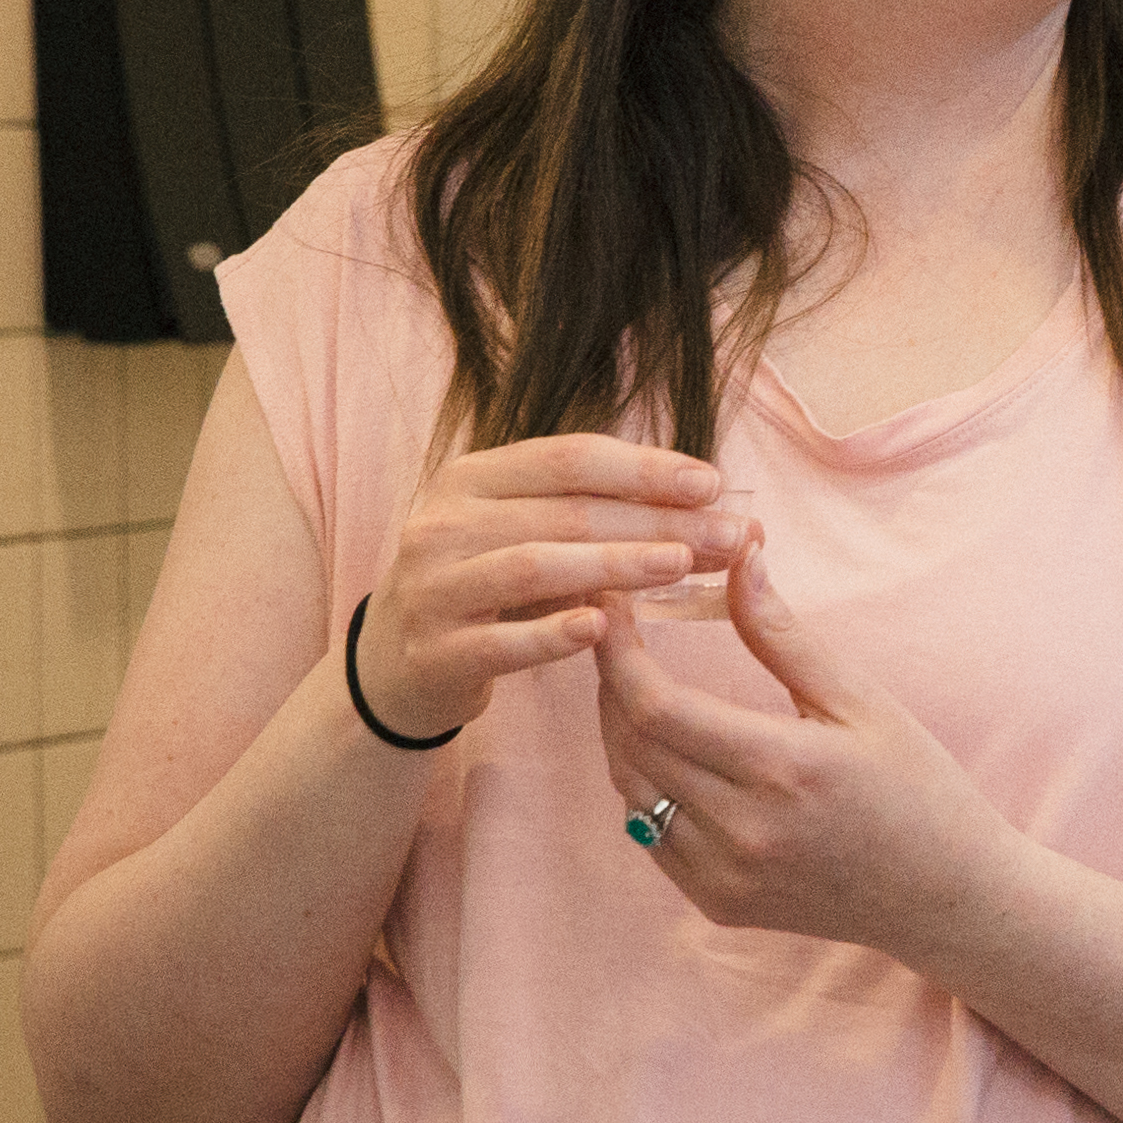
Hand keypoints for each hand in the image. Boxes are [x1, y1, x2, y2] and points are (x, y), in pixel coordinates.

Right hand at [356, 435, 744, 737]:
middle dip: (655, 521)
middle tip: (725, 535)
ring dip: (615, 564)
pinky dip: (552, 634)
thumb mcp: (527, 533)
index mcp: (472, 478)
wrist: (397, 664)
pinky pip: (499, 641)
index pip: (570, 458)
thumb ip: (604, 517)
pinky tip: (603, 628)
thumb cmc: (487, 585)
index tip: (713, 484)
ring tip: (679, 565)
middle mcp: (443, 523)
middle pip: (566, 512)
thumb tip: (718, 511)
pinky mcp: (434, 652)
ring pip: (534, 566)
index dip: (645, 468)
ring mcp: (432, 588)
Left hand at [593, 544, 1019, 960]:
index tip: (614, 606)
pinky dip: (644, 785)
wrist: (946, 896)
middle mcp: (743, 829)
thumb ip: (783, 634)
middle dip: (611, 681)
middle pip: (631, 745)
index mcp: (782, 767)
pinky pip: (651, 836)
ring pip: (630, 791)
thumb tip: (740, 558)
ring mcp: (725, 875)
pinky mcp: (718, 903)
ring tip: (633, 684)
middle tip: (617, 634)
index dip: (619, 653)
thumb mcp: (861, 700)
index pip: (656, 706)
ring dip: (621, 732)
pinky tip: (668, 751)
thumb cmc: (917, 786)